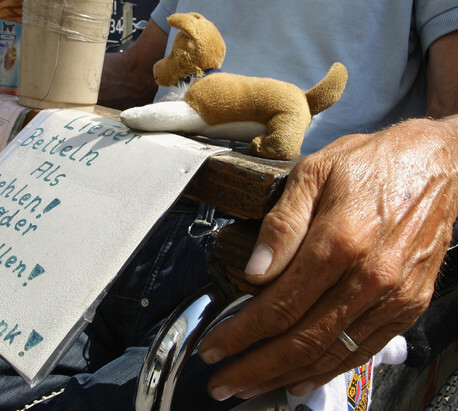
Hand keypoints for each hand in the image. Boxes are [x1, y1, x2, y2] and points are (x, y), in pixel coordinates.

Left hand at [198, 117, 457, 399]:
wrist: (436, 165)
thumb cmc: (371, 164)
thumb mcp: (313, 173)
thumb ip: (282, 224)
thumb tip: (254, 271)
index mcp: (339, 242)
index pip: (279, 305)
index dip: (241, 333)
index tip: (214, 347)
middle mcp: (369, 277)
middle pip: (301, 340)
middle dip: (255, 367)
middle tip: (223, 382)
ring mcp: (393, 296)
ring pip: (330, 353)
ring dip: (285, 376)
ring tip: (251, 386)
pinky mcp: (409, 305)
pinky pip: (363, 349)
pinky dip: (328, 370)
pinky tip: (301, 380)